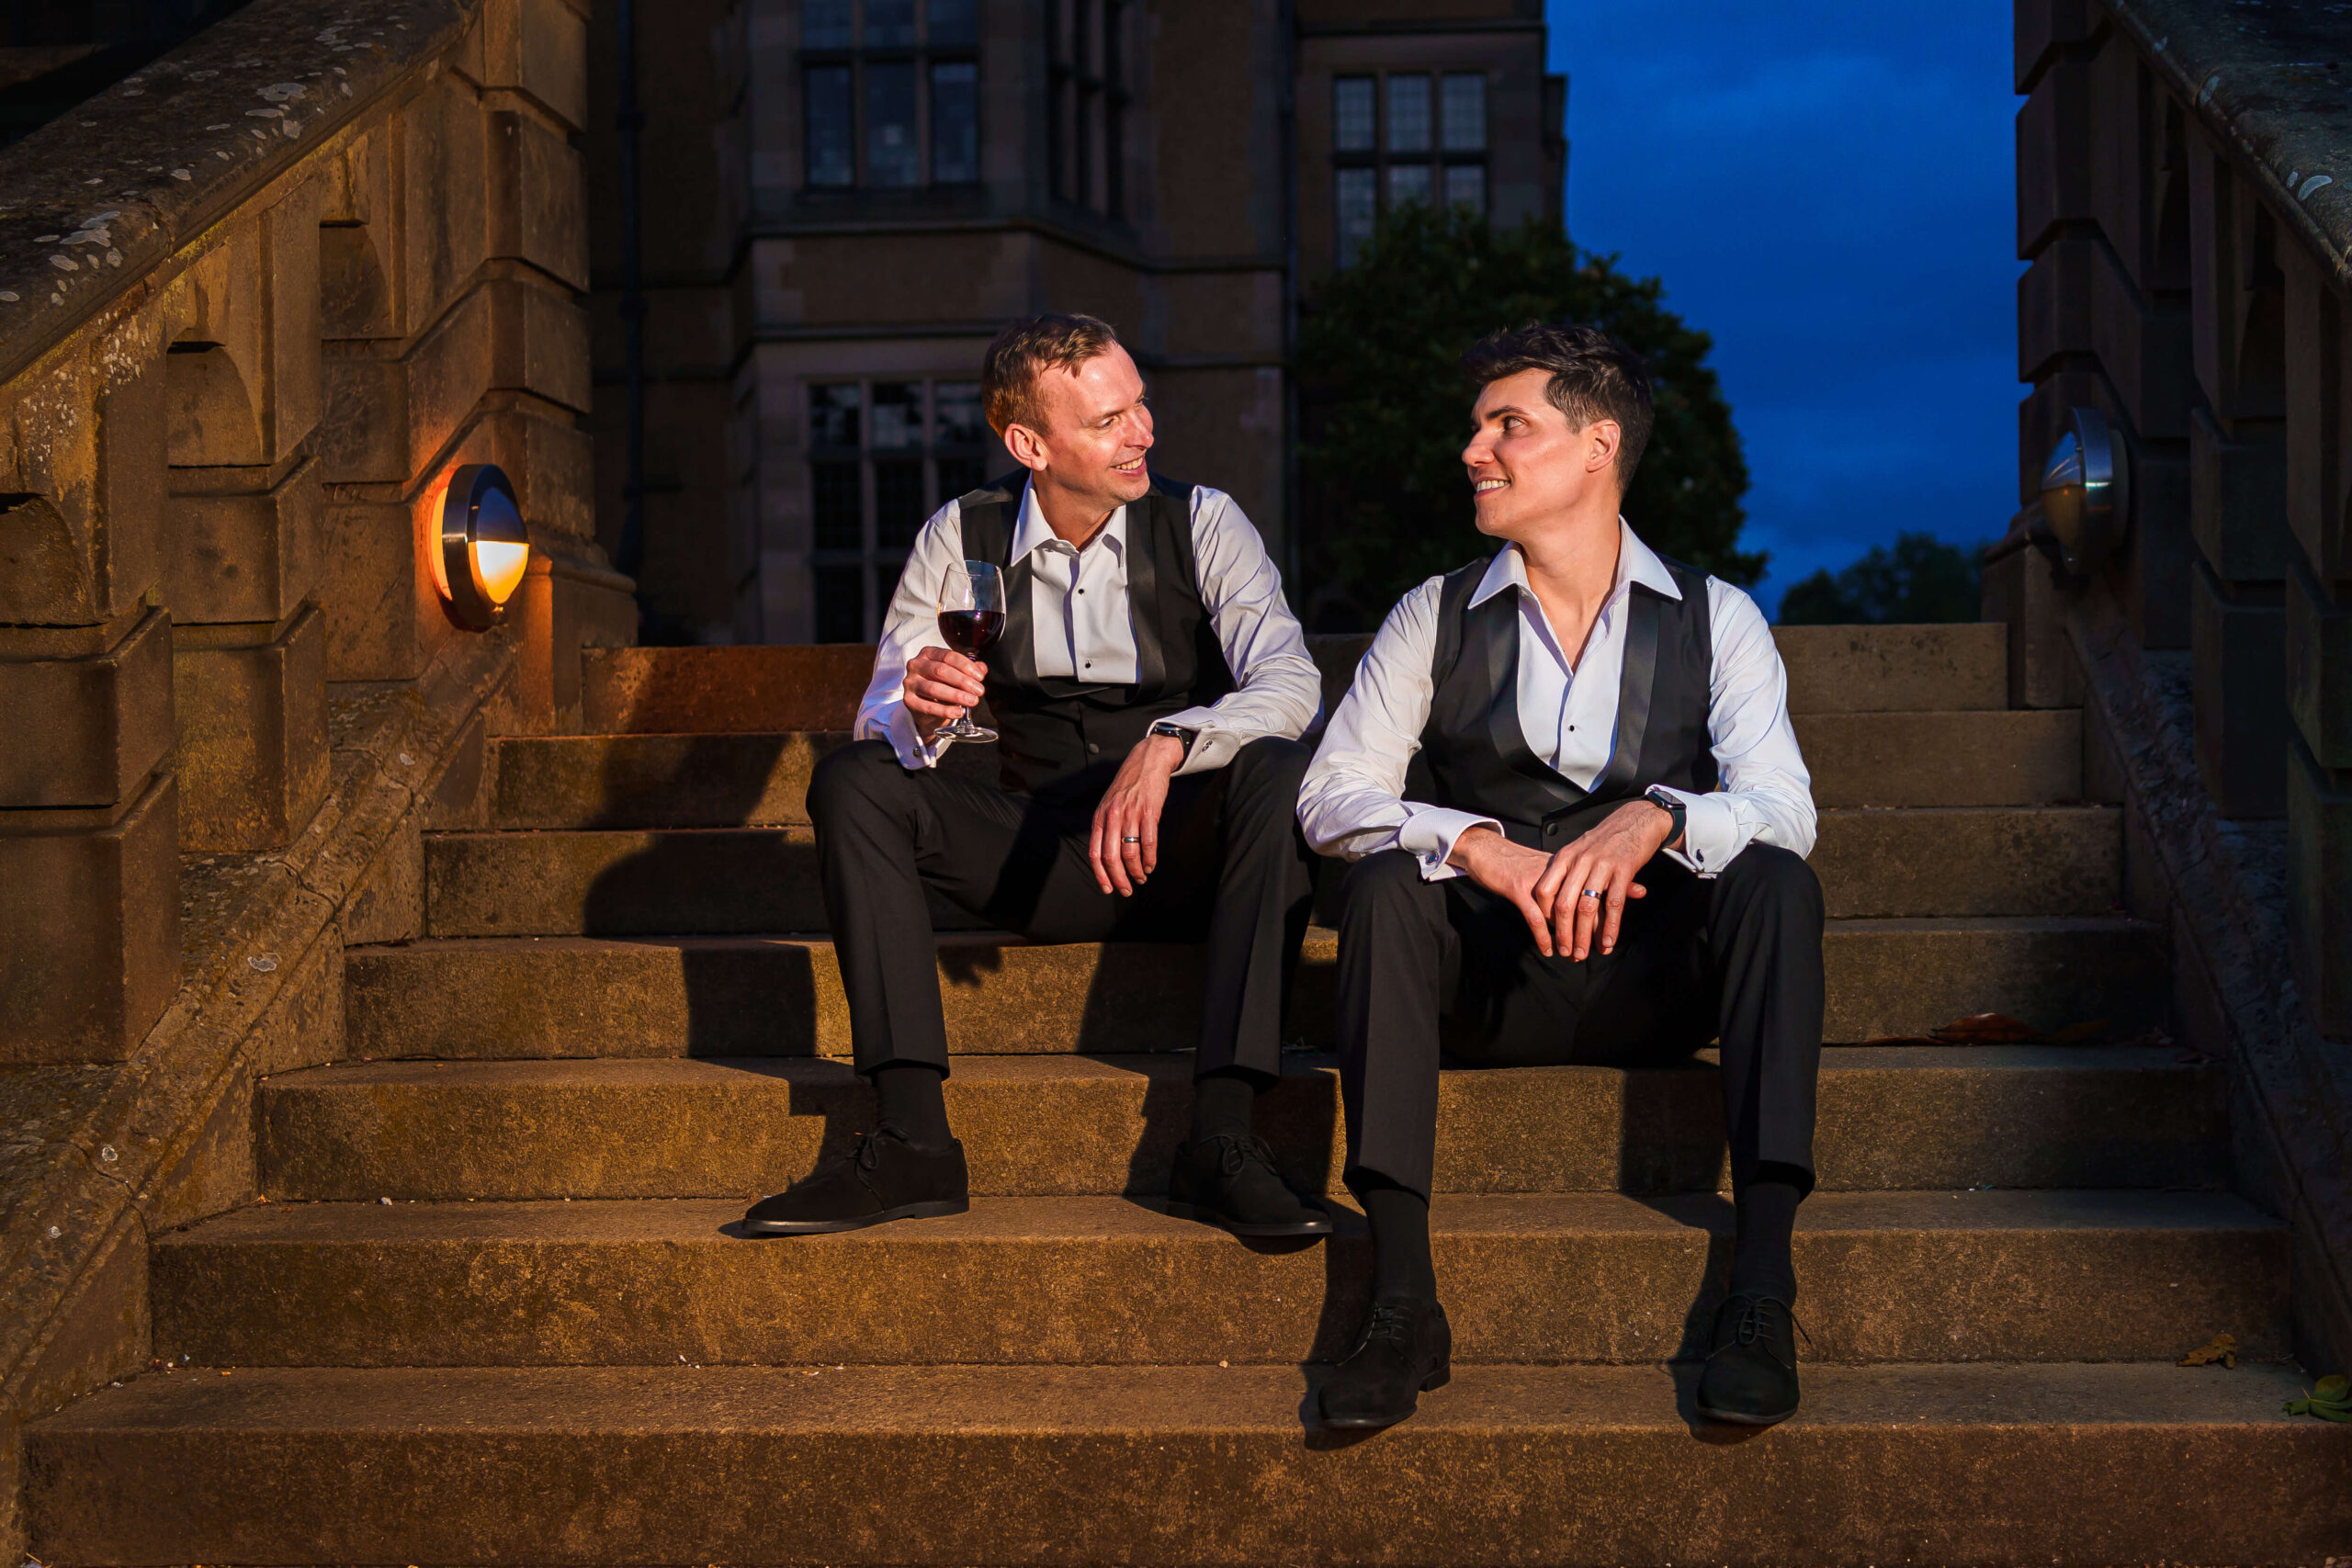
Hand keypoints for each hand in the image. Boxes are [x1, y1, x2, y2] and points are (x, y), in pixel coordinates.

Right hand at [902, 647, 988, 740]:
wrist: (927, 707)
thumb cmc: (942, 685)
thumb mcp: (956, 674)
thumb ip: (969, 670)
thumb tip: (981, 669)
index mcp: (928, 653)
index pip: (948, 656)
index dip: (966, 666)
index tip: (980, 677)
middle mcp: (916, 665)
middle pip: (941, 671)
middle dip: (963, 681)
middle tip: (979, 691)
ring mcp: (910, 682)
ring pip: (934, 688)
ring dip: (956, 695)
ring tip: (972, 701)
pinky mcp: (908, 700)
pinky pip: (928, 706)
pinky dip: (945, 710)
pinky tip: (959, 712)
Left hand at [1089, 732, 1184, 895]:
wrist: (1147, 760)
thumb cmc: (1128, 784)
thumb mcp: (1109, 803)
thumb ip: (1106, 826)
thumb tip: (1108, 855)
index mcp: (1100, 817)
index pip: (1095, 852)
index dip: (1100, 874)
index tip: (1108, 888)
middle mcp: (1112, 817)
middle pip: (1111, 857)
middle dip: (1119, 879)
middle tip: (1126, 890)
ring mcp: (1131, 814)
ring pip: (1130, 853)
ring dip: (1136, 871)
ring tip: (1141, 877)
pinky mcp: (1149, 812)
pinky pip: (1149, 843)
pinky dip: (1150, 859)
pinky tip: (1151, 865)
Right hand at [1449, 798, 1675, 959]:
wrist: (1486, 851)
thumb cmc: (1518, 863)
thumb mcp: (1549, 869)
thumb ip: (1574, 880)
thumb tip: (1612, 893)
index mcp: (1567, 865)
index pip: (1595, 884)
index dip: (1609, 903)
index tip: (1625, 915)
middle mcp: (1557, 871)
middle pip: (1582, 900)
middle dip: (1592, 927)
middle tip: (1600, 948)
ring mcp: (1537, 880)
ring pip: (1560, 913)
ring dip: (1569, 936)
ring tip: (1575, 954)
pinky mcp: (1518, 889)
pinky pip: (1535, 917)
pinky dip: (1544, 936)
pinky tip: (1550, 949)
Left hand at [1530, 799, 1676, 959]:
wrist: (1637, 819)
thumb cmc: (1607, 839)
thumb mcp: (1580, 849)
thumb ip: (1567, 870)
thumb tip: (1554, 897)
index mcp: (1565, 857)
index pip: (1544, 890)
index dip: (1543, 915)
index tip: (1548, 932)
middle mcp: (1580, 861)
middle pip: (1563, 904)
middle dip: (1563, 933)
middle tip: (1565, 953)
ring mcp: (1601, 866)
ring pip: (1587, 908)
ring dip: (1584, 936)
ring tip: (1583, 954)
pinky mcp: (1623, 870)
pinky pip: (1614, 905)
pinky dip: (1610, 927)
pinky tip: (1607, 943)